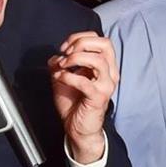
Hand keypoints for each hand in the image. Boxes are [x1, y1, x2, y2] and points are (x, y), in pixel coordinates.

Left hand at [48, 32, 117, 163]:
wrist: (77, 128)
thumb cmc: (74, 104)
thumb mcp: (63, 77)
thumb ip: (60, 64)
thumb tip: (55, 57)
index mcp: (105, 66)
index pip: (99, 39)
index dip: (79, 38)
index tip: (64, 48)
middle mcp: (109, 73)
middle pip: (105, 44)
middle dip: (81, 43)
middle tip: (66, 53)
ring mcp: (106, 85)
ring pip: (98, 60)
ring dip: (75, 58)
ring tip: (63, 66)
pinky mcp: (98, 97)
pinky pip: (85, 82)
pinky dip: (68, 77)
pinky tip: (60, 78)